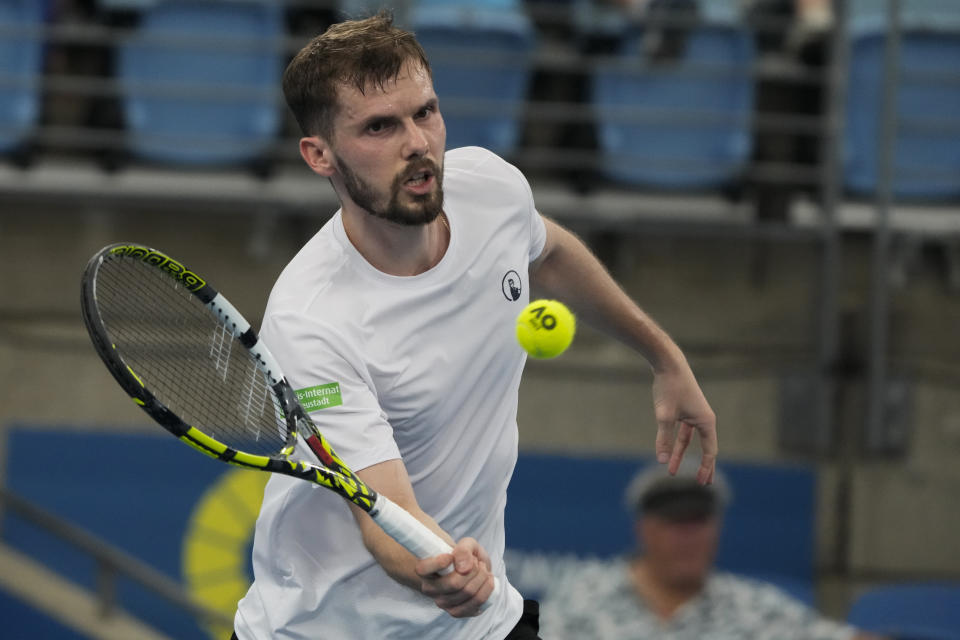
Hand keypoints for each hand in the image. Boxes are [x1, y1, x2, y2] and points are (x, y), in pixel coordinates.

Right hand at [415, 537, 495, 617]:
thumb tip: (464, 569)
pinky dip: (487, 589)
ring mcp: (442, 603)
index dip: (439, 563)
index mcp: (425, 570)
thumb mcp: (466, 544)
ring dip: (482, 578)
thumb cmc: (464, 555)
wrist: (471, 569)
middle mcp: (430, 589)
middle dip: (473, 569)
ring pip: (468, 593)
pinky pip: (476, 604)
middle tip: (476, 562)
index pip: (423, 569)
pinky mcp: (456, 612)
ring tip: (483, 569)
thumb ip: (464, 550)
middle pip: (454, 583)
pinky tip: (487, 580)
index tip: (451, 556)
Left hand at [651, 360, 716, 483]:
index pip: (710, 450)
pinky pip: (682, 431)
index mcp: (706, 421)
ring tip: (672, 470)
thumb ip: (664, 439)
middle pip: (704, 447)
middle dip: (701, 465)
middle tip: (702, 483)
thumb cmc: (669, 388)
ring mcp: (694, 413)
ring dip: (680, 454)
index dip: (706, 467)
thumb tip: (662, 461)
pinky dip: (675, 441)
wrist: (668, 364)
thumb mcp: (664, 416)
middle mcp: (703, 418)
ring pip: (688, 440)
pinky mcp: (684, 408)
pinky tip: (668, 450)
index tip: (703, 483)